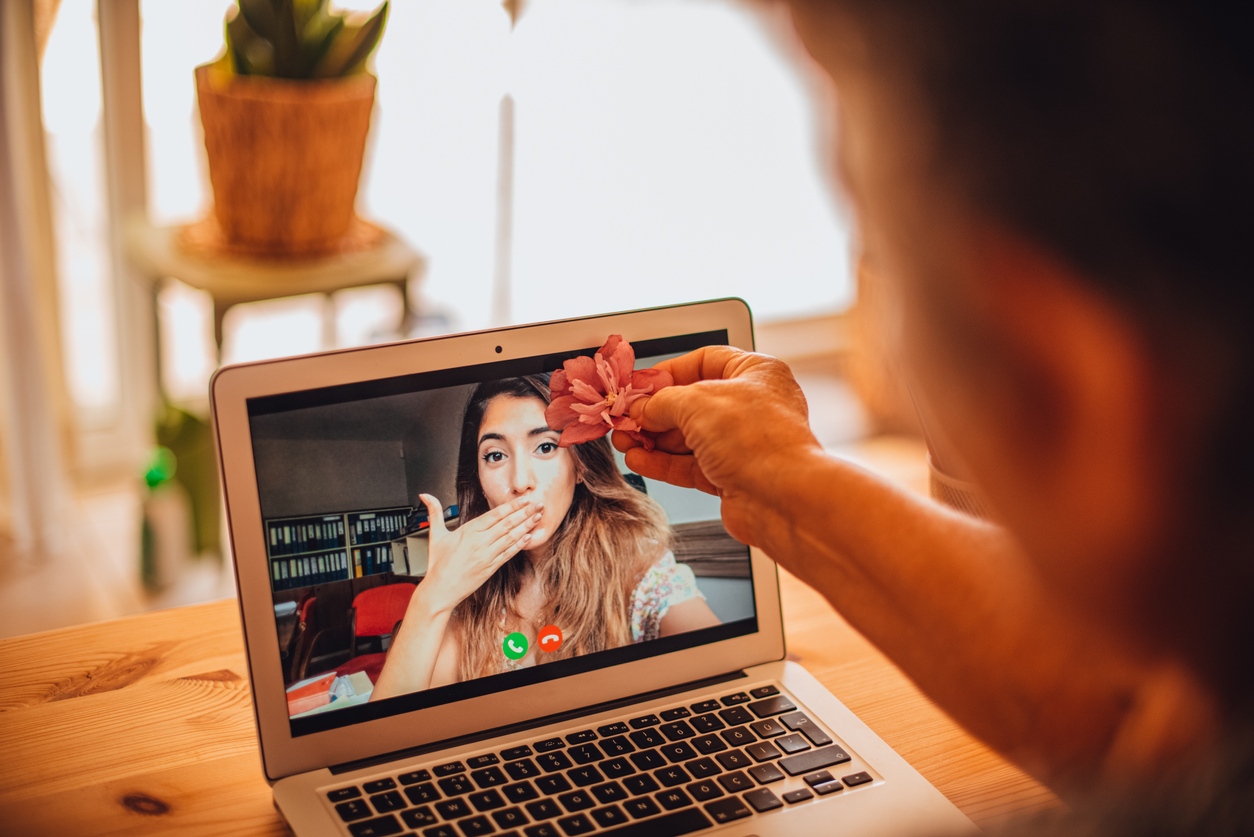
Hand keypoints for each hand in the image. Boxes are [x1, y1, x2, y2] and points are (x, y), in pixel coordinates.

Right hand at [413, 493, 540, 616]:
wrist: (440, 590)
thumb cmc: (438, 564)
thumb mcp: (435, 535)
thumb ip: (434, 513)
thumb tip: (425, 495)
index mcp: (468, 531)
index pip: (495, 515)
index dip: (512, 506)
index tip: (524, 499)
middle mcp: (480, 542)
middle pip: (507, 524)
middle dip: (525, 513)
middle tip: (539, 504)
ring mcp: (487, 555)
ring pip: (511, 537)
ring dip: (526, 526)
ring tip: (538, 517)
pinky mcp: (491, 568)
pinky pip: (509, 553)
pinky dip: (520, 544)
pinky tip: (529, 537)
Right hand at [611, 347, 820, 545]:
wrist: (783, 499)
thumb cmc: (761, 442)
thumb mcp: (698, 403)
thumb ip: (661, 401)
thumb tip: (640, 407)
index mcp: (756, 373)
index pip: (704, 361)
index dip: (668, 372)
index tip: (639, 385)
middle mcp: (752, 406)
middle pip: (691, 402)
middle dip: (654, 412)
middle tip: (626, 417)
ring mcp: (742, 443)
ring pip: (688, 437)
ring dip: (653, 439)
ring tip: (624, 440)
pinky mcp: (732, 476)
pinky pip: (690, 464)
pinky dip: (662, 462)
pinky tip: (639, 459)